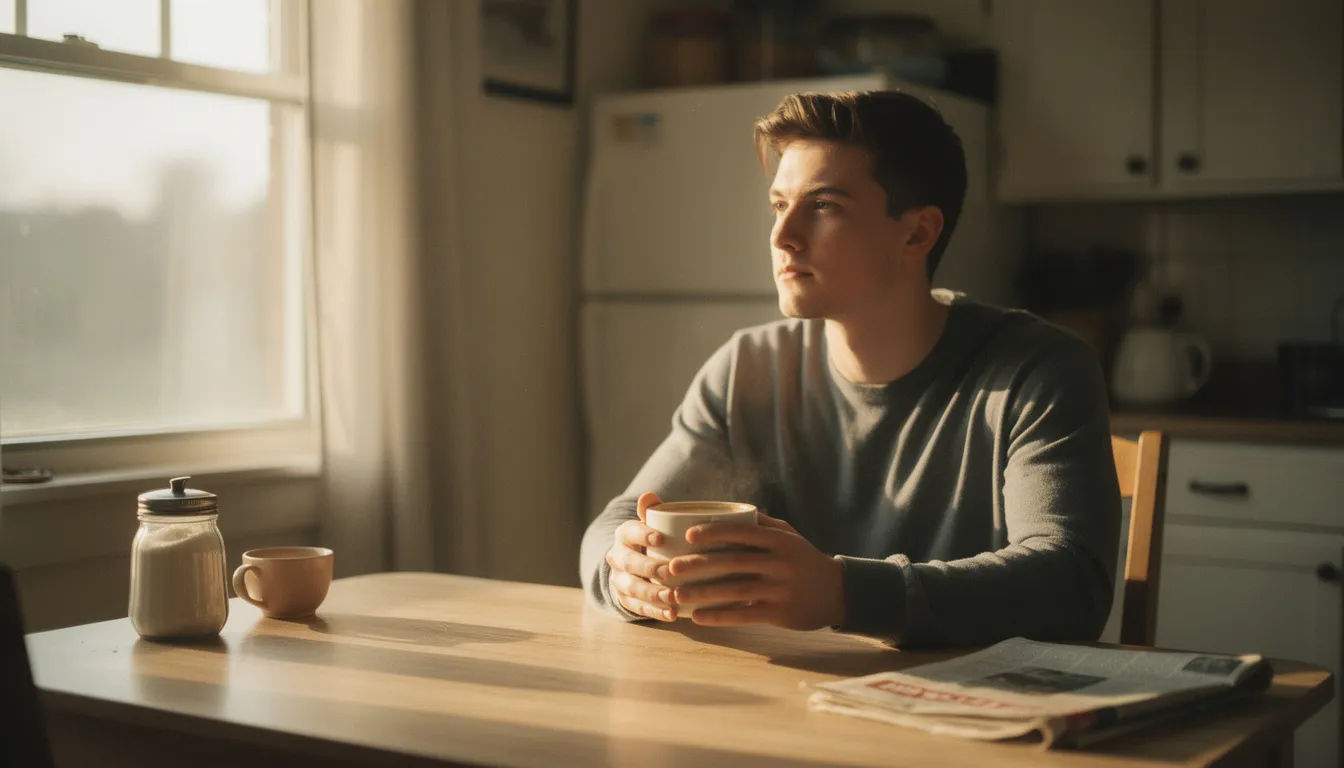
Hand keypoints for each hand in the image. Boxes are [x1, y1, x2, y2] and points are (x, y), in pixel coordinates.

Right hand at [605, 492, 676, 621]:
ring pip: (632, 587)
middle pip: (630, 562)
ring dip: (652, 593)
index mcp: (623, 535)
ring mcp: (618, 579)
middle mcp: (616, 556)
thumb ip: (653, 511)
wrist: (634, 565)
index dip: (642, 534)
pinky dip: (655, 612)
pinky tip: (672, 614)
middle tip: (670, 571)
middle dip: (649, 568)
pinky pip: (637, 607)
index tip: (661, 538)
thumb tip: (649, 495)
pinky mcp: (624, 599)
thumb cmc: (653, 540)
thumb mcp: (652, 524)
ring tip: (672, 597)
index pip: (629, 532)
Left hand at [667, 512, 845, 630]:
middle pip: (732, 563)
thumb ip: (760, 523)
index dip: (714, 533)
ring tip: (676, 595)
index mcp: (778, 540)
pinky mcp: (780, 614)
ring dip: (702, 594)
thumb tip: (724, 510)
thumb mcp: (788, 535)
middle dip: (698, 565)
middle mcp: (780, 563)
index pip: (742, 533)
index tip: (688, 535)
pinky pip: (744, 615)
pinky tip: (697, 617)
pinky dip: (719, 617)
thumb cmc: (804, 559)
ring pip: (735, 591)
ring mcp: (780, 589)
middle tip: (670, 568)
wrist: (837, 592)